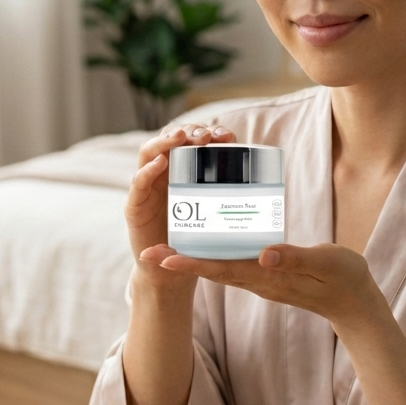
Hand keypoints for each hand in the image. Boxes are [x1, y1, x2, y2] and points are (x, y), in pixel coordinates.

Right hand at [127, 122, 235, 288]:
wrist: (170, 272)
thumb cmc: (196, 240)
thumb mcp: (217, 216)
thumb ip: (233, 200)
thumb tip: (270, 183)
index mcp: (184, 172)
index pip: (194, 141)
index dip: (210, 133)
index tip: (227, 136)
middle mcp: (164, 174)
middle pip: (172, 140)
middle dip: (188, 132)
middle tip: (205, 136)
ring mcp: (147, 187)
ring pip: (149, 152)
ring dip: (164, 141)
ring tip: (180, 138)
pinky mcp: (134, 205)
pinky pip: (138, 183)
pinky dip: (147, 171)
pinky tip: (160, 163)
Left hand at [151, 242, 405, 404]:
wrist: (356, 303)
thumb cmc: (344, 280)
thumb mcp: (325, 264)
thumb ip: (296, 259)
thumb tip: (264, 254)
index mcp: (268, 277)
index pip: (221, 269)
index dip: (191, 263)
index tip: (162, 259)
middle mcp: (259, 280)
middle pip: (212, 269)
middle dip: (180, 261)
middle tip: (147, 253)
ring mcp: (263, 279)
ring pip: (222, 267)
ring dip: (194, 258)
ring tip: (167, 245)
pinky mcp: (269, 275)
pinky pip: (236, 264)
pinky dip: (217, 253)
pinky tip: (210, 240)